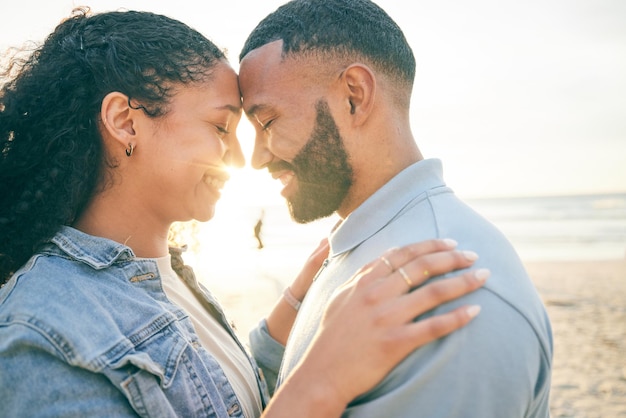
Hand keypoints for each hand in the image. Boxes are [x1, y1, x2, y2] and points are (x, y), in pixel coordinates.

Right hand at [269, 239, 487, 416]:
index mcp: (364, 281)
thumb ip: (361, 276)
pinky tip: (475, 311)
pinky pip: (433, 327)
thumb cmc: (331, 336)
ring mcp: (387, 318)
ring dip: (463, 282)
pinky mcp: (396, 342)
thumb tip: (384, 256)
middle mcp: (376, 294)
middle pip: (422, 267)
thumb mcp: (339, 297)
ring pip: (434, 292)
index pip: (403, 253)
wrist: (322, 373)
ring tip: (483, 276)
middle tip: (473, 255)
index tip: (450, 243)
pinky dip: (457, 317)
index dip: (430, 245)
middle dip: (452, 257)